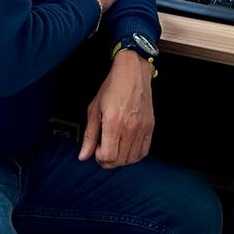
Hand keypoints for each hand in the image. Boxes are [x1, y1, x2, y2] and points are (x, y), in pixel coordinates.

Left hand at [79, 50, 154, 167]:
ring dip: (121, 159)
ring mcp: (142, 128)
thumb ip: (89, 135)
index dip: (99, 158)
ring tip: (115, 149)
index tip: (96, 150)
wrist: (132, 72)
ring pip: (132, 158)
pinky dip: (134, 155)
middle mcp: (129, 128)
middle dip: (108, 160)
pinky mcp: (150, 126)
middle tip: (103, 151)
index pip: (108, 156)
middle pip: (119, 160)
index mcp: (113, 123)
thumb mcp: (94, 109)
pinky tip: (127, 148)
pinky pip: (144, 151)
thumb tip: (83, 155)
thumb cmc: (112, 87)